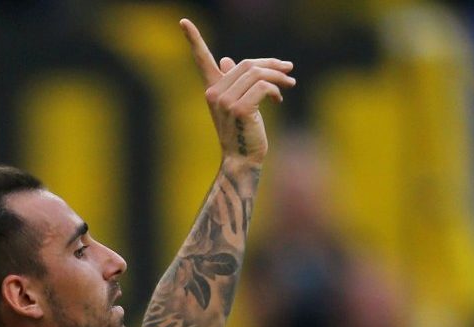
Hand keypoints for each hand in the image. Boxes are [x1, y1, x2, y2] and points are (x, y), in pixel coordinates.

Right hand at [179, 19, 294, 161]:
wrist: (242, 159)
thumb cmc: (242, 132)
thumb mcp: (237, 104)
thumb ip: (233, 81)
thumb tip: (227, 60)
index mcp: (212, 89)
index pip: (202, 59)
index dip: (193, 39)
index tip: (183, 21)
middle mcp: (214, 93)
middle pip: (246, 64)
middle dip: (271, 64)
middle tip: (289, 70)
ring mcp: (225, 101)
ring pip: (257, 74)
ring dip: (278, 77)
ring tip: (289, 84)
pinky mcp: (240, 109)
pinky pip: (263, 87)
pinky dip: (276, 89)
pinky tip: (279, 99)